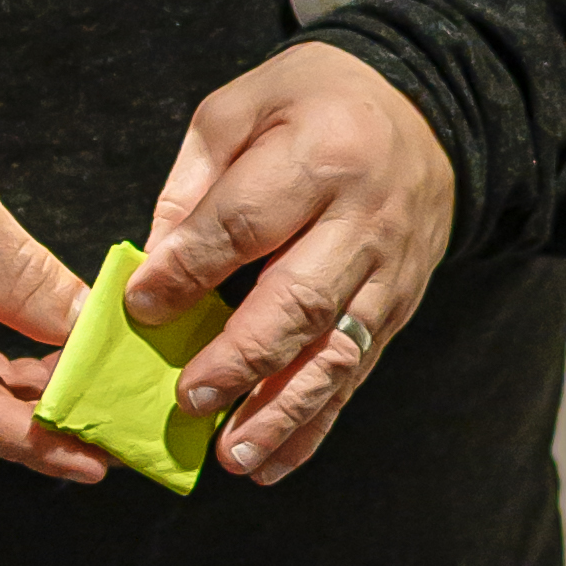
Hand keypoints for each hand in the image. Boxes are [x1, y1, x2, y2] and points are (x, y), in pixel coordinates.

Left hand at [127, 40, 457, 482]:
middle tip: (189, 398)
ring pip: (336, 351)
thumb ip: (193, 186)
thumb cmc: (312, 104)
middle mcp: (364, 219)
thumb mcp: (242, 109)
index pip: (247, 222)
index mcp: (320, 154)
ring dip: (283, 409)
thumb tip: (153, 271)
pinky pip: (358, 372)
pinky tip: (276, 461)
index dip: (190, 268)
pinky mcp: (399, 307)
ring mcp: (390, 271)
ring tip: (235, 455)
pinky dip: (317, 422)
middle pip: (300, 298)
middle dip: (242, 356)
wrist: (424, 110)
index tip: (141, 306)